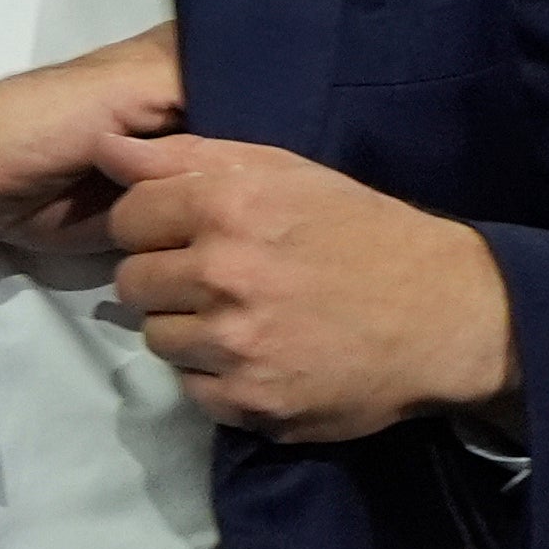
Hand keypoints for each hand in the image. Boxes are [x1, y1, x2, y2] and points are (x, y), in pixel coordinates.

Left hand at [96, 132, 515, 440]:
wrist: (444, 314)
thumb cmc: (359, 230)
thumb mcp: (282, 171)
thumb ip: (185, 157)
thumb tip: (104, 146)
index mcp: (228, 206)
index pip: (128, 218)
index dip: (151, 227)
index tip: (183, 235)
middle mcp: (225, 275)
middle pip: (133, 284)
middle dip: (166, 280)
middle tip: (216, 279)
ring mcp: (238, 345)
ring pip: (158, 339)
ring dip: (188, 330)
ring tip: (242, 317)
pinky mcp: (252, 403)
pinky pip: (193, 389)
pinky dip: (217, 377)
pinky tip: (260, 356)